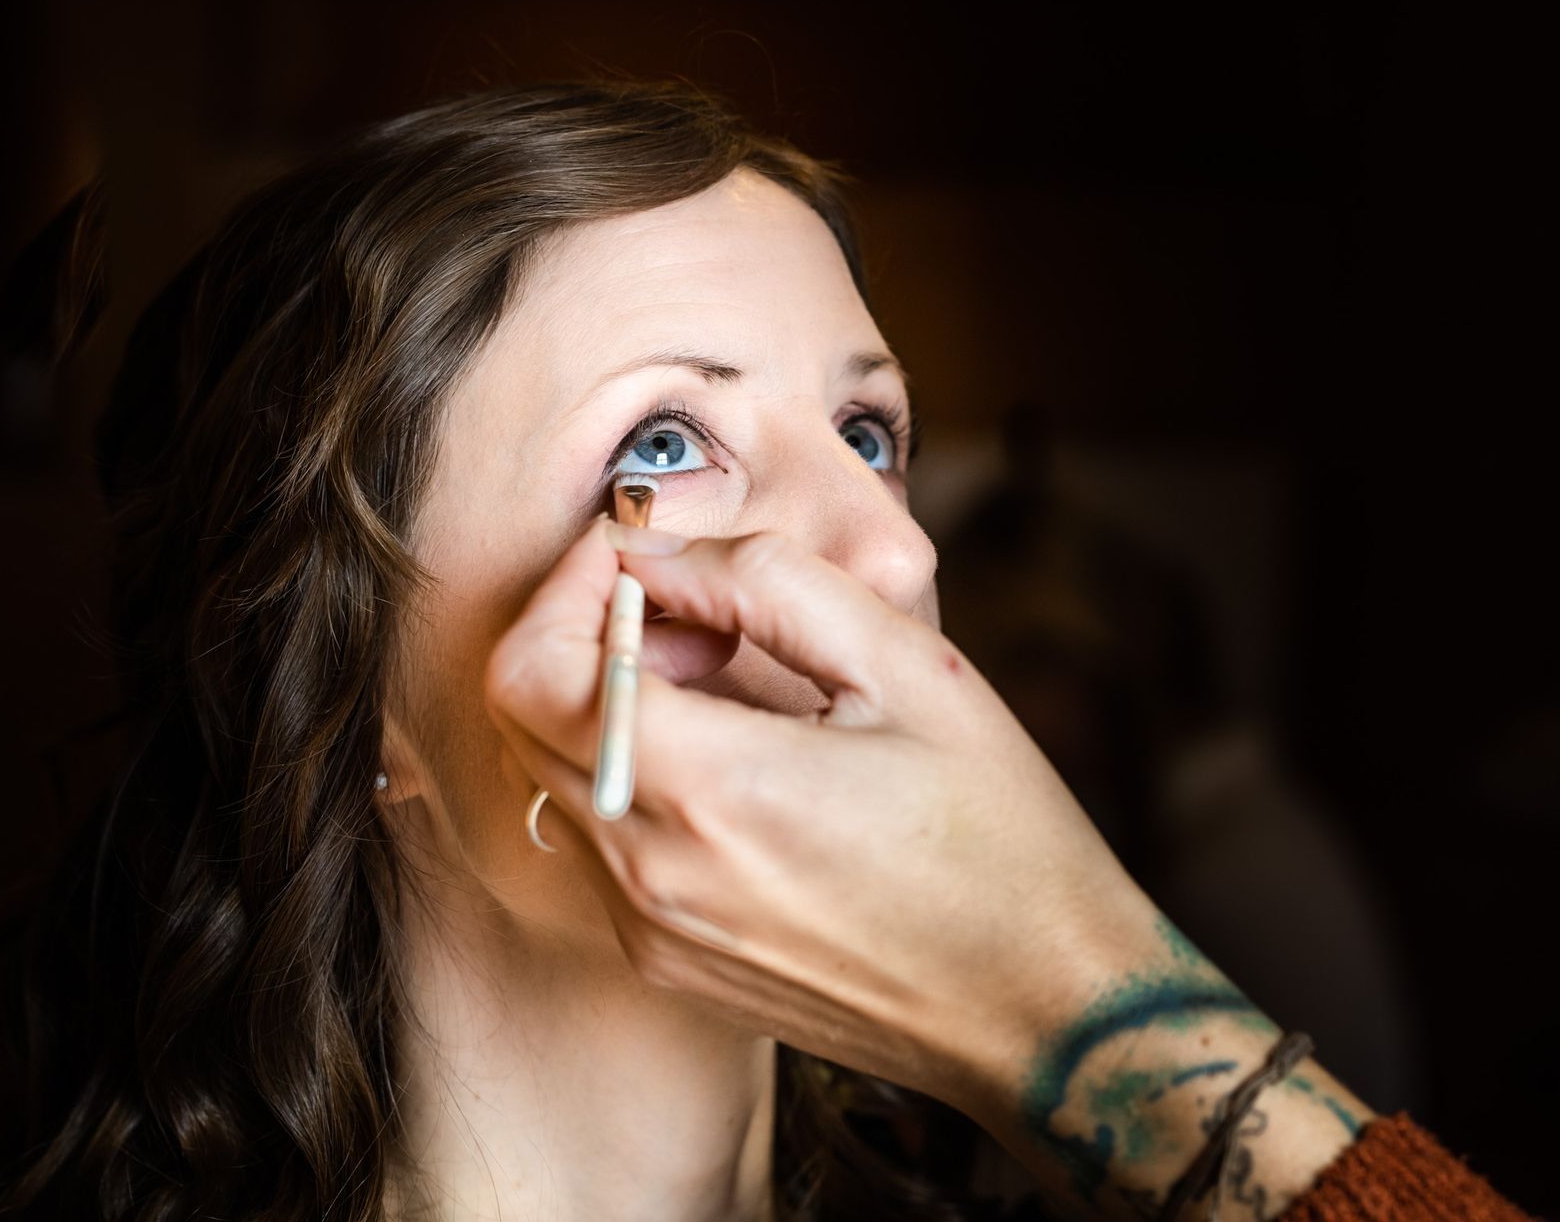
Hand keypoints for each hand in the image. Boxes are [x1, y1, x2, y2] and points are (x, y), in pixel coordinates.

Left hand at [481, 514, 1152, 1114]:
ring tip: (723, 682)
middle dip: (583, 633)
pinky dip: (629, 774)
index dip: (568, 587)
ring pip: (551, 777)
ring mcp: (651, 930)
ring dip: (606, 705)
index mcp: (712, 790)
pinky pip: (597, 840)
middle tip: (694, 614)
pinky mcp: (668, 962)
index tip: (643, 553)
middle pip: (520, 721)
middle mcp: (654, 873)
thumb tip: (652, 551)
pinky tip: (732, 761)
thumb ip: (763, 581)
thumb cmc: (1000, 838)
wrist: (1039, 1008)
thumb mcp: (907, 667)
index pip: (533, 670)